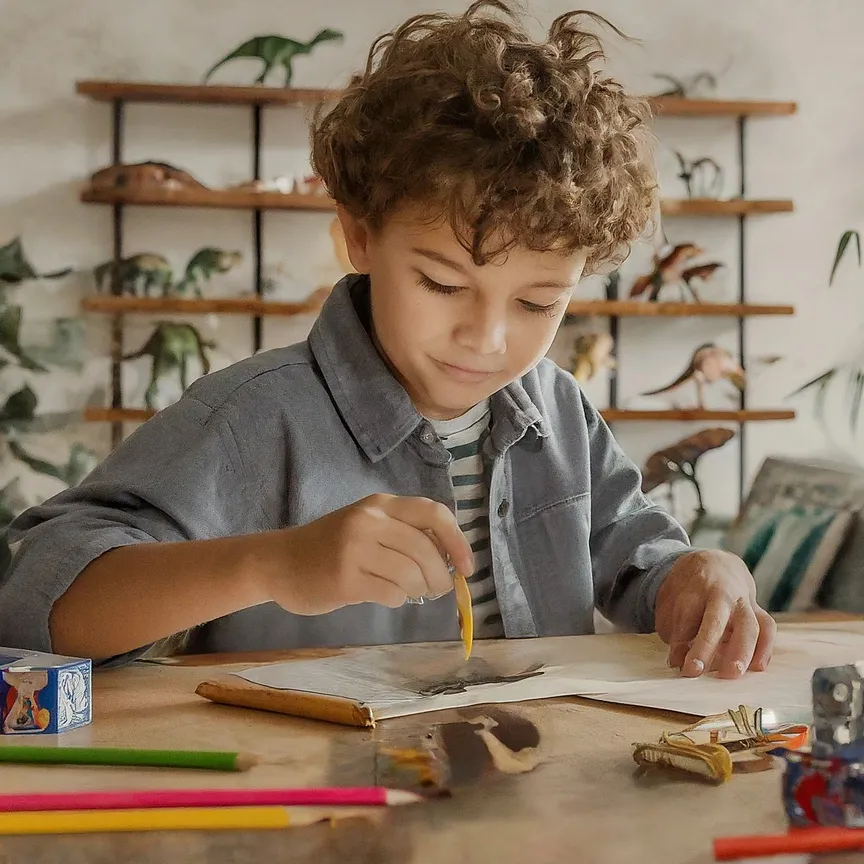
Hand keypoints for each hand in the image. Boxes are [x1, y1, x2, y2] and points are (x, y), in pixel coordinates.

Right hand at [267, 494, 474, 614]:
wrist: (278, 562)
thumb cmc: (330, 546)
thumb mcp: (366, 525)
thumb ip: (403, 534)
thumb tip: (451, 560)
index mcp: (380, 504)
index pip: (434, 514)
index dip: (458, 541)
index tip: (467, 567)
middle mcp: (369, 520)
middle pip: (426, 550)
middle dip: (441, 576)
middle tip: (438, 589)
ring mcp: (355, 549)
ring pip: (411, 574)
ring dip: (418, 590)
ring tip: (409, 591)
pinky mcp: (345, 579)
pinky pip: (391, 594)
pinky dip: (396, 599)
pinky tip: (383, 594)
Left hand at [654, 549, 775, 678]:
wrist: (715, 564)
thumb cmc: (689, 591)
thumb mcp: (672, 603)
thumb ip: (675, 631)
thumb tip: (677, 662)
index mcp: (694, 588)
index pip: (686, 615)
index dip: (680, 641)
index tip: (678, 664)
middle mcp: (720, 593)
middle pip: (715, 618)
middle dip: (706, 644)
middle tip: (697, 671)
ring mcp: (743, 600)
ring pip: (747, 623)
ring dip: (741, 650)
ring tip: (733, 674)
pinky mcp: (758, 610)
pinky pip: (767, 627)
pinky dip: (765, 647)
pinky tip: (757, 667)